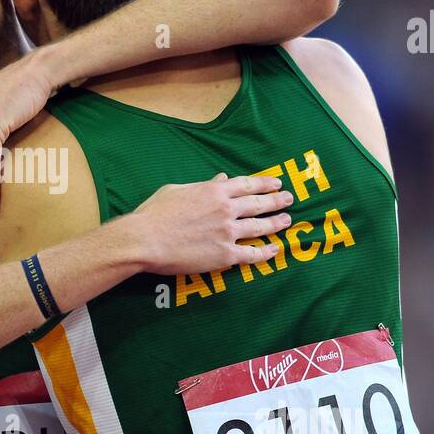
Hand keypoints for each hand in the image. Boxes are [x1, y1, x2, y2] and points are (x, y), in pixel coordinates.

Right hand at [126, 174, 293, 274]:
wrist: (145, 240)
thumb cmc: (154, 213)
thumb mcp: (177, 190)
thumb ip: (203, 185)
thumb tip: (221, 178)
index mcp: (214, 191)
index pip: (247, 184)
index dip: (264, 184)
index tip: (276, 183)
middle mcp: (226, 209)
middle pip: (259, 204)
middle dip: (276, 201)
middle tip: (289, 199)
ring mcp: (227, 232)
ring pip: (259, 227)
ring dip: (276, 223)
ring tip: (287, 221)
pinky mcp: (225, 254)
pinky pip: (252, 254)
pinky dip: (265, 252)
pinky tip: (275, 250)